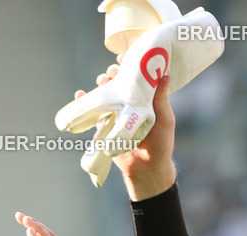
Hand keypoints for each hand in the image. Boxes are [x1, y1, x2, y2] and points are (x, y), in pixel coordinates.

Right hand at [70, 64, 176, 196]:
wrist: (146, 168)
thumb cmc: (161, 143)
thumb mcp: (164, 119)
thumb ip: (161, 100)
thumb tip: (166, 75)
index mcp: (145, 99)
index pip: (136, 77)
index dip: (130, 65)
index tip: (125, 56)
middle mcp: (129, 102)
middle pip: (118, 81)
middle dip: (113, 72)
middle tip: (113, 71)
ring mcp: (116, 112)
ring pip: (104, 91)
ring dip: (101, 83)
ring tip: (102, 81)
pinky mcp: (104, 123)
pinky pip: (92, 109)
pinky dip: (84, 100)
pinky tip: (81, 93)